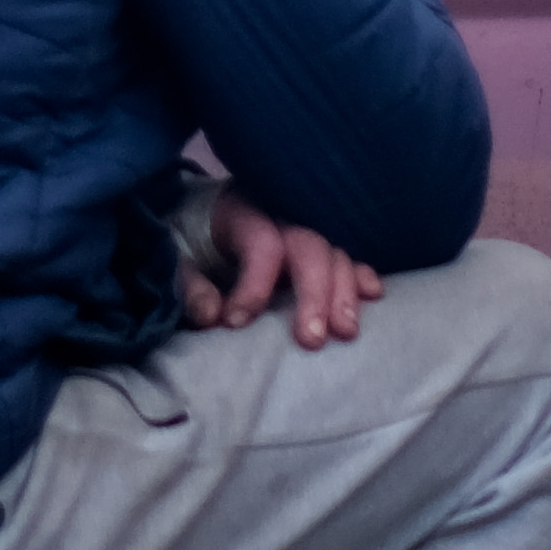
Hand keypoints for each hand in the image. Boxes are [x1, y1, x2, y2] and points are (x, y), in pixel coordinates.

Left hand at [182, 182, 380, 350]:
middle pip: (307, 244)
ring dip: (344, 291)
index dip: (253, 286)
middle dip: (314, 292)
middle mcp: (281, 214)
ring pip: (334, 251)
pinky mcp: (318, 245)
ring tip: (347, 331)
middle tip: (312, 339)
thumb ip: (189, 285)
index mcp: (242, 210)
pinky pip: (347, 255)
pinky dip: (360, 274)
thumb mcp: (177, 258)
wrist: (203, 218)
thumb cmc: (192, 244)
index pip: (261, 243)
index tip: (235, 323)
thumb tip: (212, 314)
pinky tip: (373, 294)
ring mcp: (303, 227)